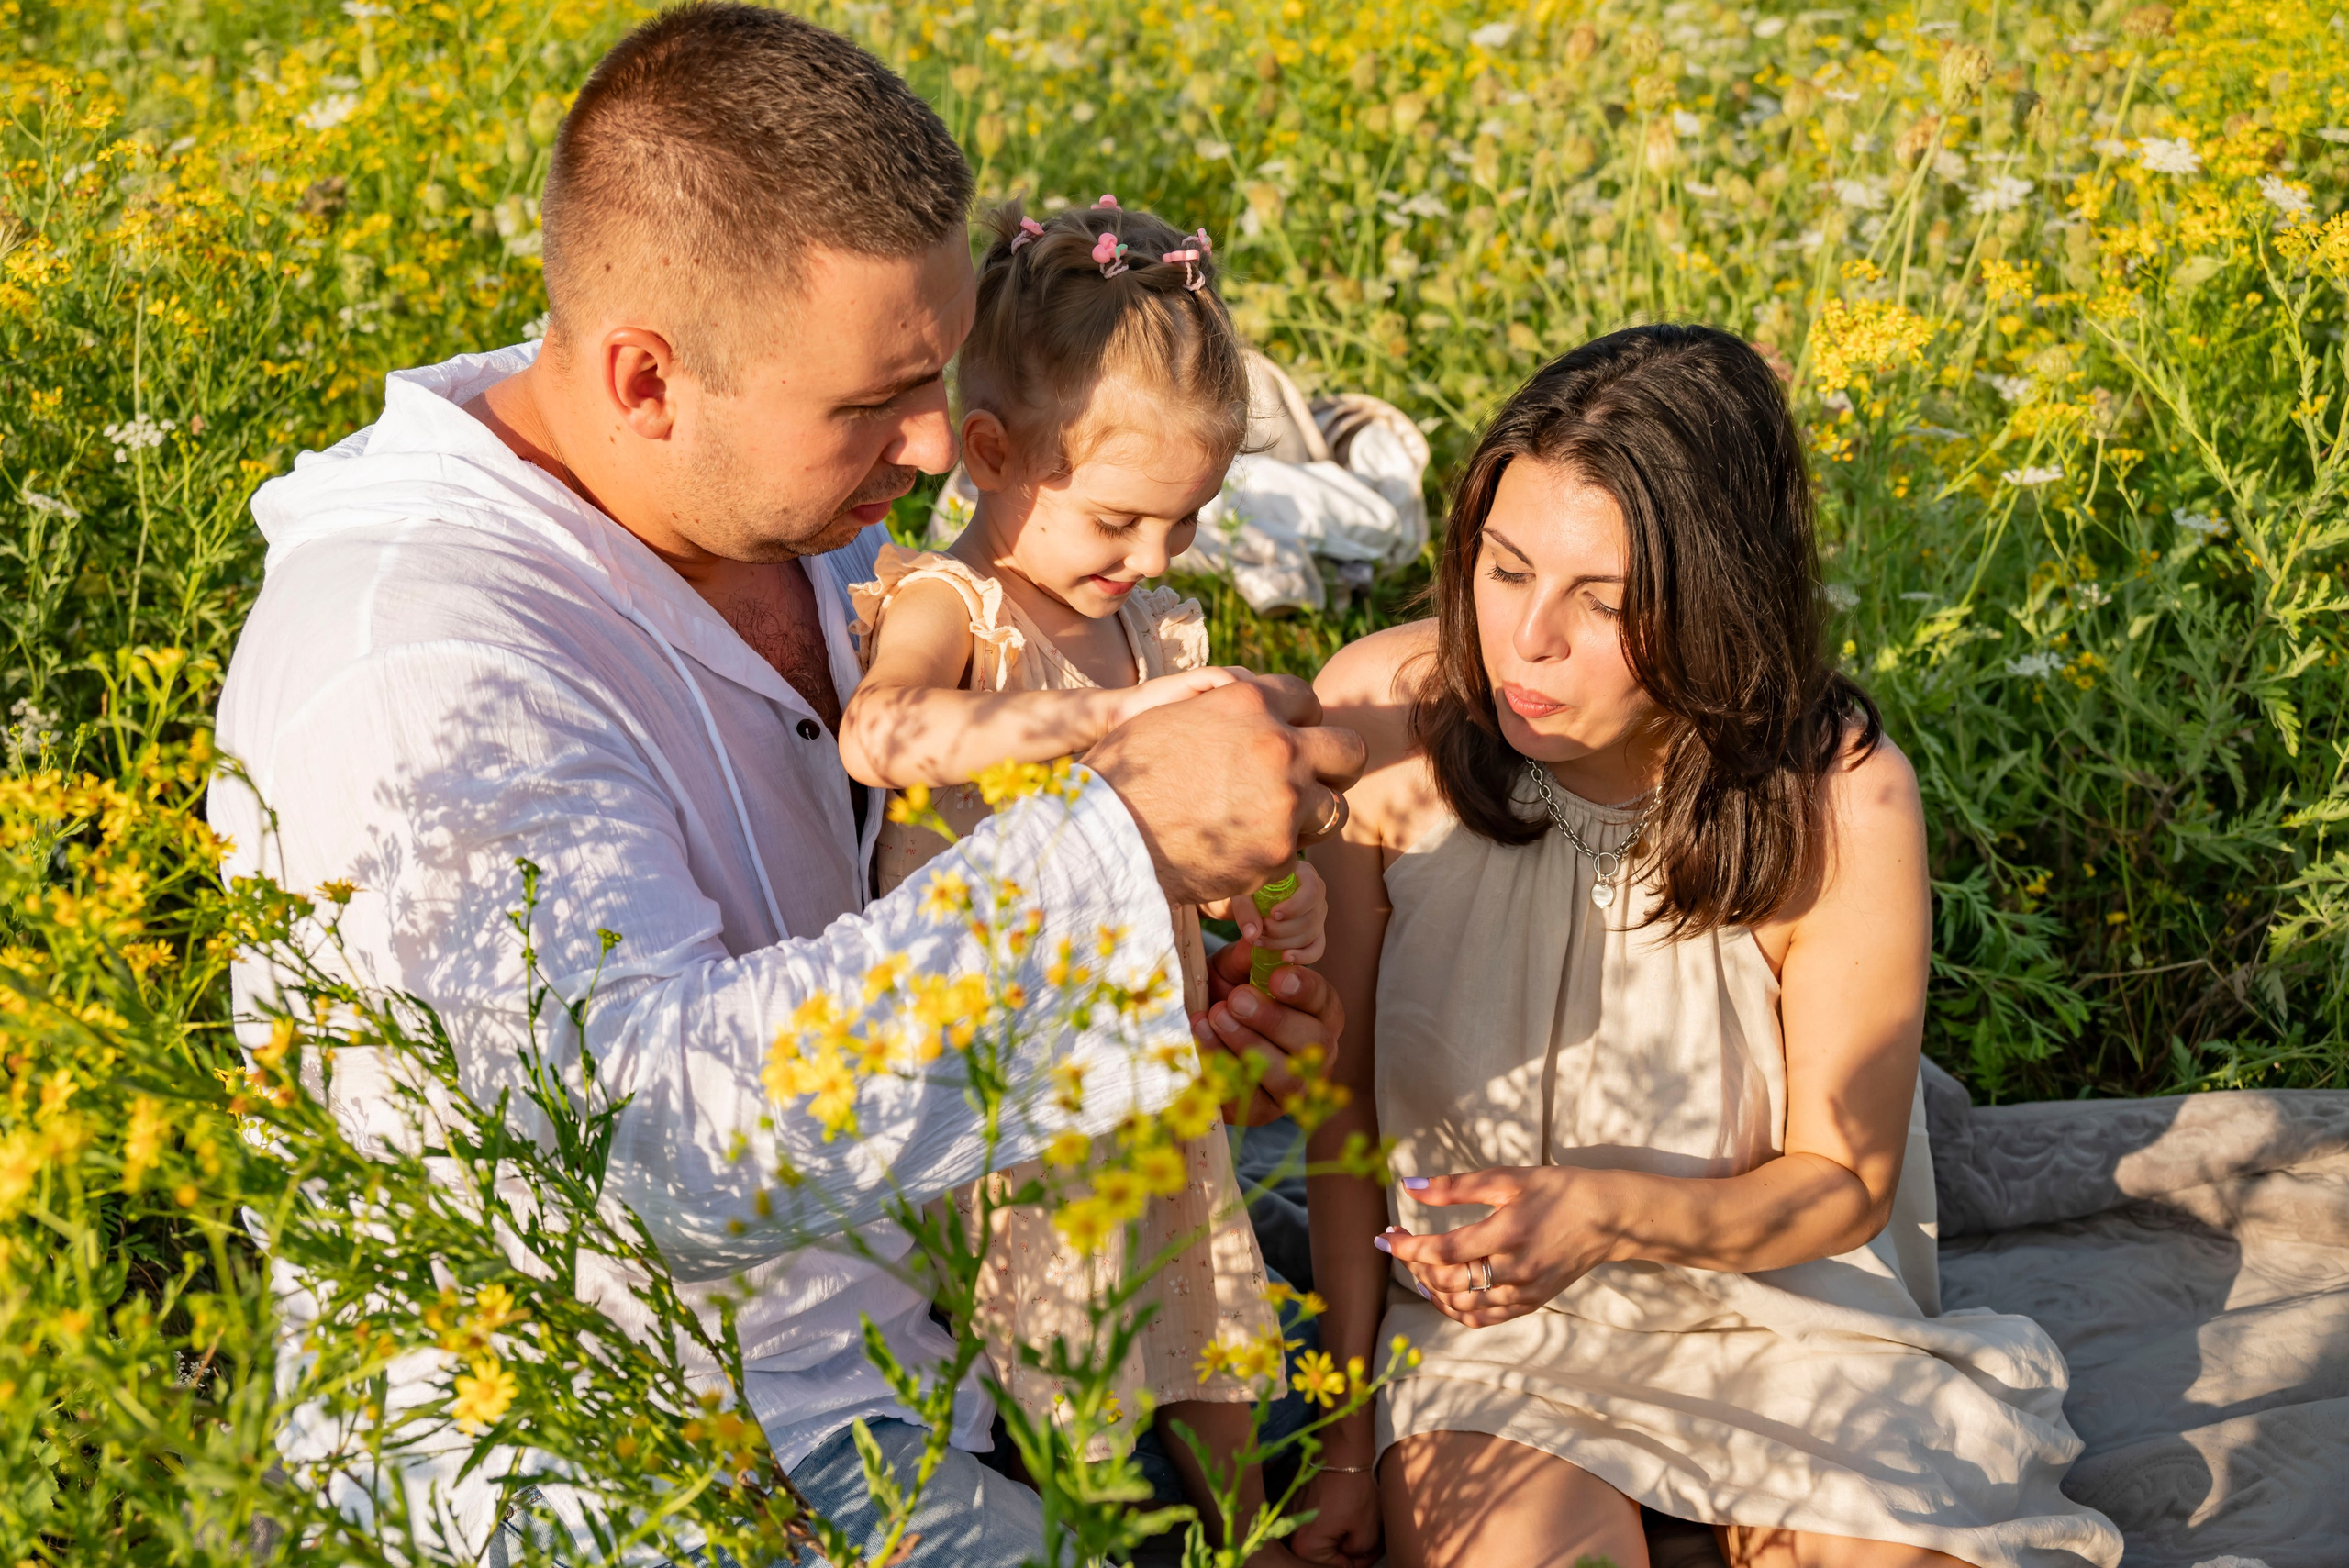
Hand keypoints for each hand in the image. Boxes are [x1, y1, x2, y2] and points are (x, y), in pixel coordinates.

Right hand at [1086, 677, 1364, 905]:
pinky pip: (1298, 853)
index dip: (1298, 723)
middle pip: (1349, 750)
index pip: (1307, 699)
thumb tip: (1246, 705)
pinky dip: (1276, 856)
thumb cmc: (1122, 776)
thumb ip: (1221, 710)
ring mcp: (1284, 801)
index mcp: (1247, 701)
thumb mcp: (1170, 716)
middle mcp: (1276, 745)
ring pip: (1336, 808)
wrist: (1103, 839)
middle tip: (1308, 783)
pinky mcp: (1279, 852)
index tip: (1286, 741)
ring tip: (1273, 824)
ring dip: (1311, 816)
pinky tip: (1240, 853)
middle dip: (1332, 767)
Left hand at [1194, 938, 1343, 1125]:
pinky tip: (1202, 1036)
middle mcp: (1317, 1051)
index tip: (1277, 976)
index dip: (1304, 989)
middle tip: (1236, 999)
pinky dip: (1223, 1066)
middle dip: (1273, 1020)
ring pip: (1286, 1077)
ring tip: (1217, 1017)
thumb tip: (1254, 936)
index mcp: (1320, 1011)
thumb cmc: (1230, 992)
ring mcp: (1296, 1087)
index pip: (1323, 1000)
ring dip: (1249, 1046)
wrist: (1207, 1032)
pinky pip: (1249, 1098)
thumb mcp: (1236, 969)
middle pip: (1311, 1041)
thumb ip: (1247, 956)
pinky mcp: (1265, 1112)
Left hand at [1242, 857, 1326, 966]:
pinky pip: (1317, 948)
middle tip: (1259, 930)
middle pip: (1310, 919)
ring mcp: (1318, 914)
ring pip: (1309, 935)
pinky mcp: (1315, 932)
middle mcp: (1317, 894)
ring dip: (1282, 943)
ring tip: (1258, 940)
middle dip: (1281, 930)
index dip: (1294, 907)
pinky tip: (1284, 957)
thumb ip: (1245, 909)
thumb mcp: (1243, 891)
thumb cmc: (1250, 886)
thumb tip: (1253, 934)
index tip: (1272, 914)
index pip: (1312, 891)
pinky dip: (1303, 957)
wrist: (1253, 896)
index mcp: (1305, 874)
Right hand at [1284, 1467, 1381, 1567]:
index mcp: (1305, 1547)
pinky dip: (1330, 1521)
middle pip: (1326, 1557)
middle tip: (1366, 1532)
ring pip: (1322, 1540)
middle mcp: (1290, 1533)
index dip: (1360, 1560)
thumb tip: (1354, 1560)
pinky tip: (1344, 1507)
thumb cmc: (1356, 1487)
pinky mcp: (1293, 1503)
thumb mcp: (1369, 1533)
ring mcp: (1289, 1516)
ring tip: (1356, 1518)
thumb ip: (1361, 1558)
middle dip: (1349, 1549)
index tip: (1370, 1544)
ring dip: (1340, 1535)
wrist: (1344, 1448)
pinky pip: (1314, 1524)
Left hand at [1379, 1167, 1622, 1328]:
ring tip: (1418, 1266)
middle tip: (1399, 1243)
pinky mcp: (1533, 1302)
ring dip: (1433, 1290)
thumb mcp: (1508, 1178)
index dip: (1407, 1248)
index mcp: (1507, 1233)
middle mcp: (1516, 1270)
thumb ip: (1455, 1186)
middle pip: (1449, 1282)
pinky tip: (1444, 1292)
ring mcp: (1525, 1291)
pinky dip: (1458, 1309)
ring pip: (1464, 1306)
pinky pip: (1486, 1317)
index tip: (1383, 1237)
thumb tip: (1409, 1185)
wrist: (1609, 1217)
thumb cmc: (1558, 1189)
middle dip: (1415, 1265)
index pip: (1443, 1251)